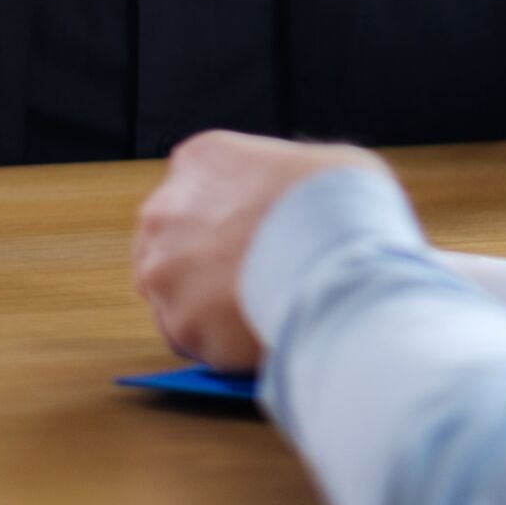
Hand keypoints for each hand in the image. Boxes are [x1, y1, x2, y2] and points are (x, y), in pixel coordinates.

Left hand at [133, 131, 385, 370]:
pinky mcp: (179, 324)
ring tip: (258, 309)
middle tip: (251, 278)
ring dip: (208, 306)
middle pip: (173, 243)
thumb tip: (295, 200)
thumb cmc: (339, 201)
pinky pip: (194, 340)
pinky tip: (256, 331)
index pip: (193, 191)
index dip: (226, 220)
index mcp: (200, 160)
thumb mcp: (318, 162)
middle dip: (205, 264)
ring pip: (176, 295)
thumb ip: (283, 180)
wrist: (340, 252)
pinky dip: (220, 344)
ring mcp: (166, 270)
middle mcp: (167, 211)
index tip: (249, 238)